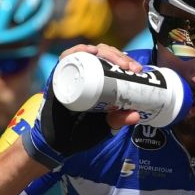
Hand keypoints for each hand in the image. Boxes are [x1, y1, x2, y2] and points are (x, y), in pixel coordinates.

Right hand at [22, 44, 141, 168]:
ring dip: (103, 52)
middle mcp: (84, 73)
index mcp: (97, 81)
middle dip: (118, 56)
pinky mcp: (58, 76)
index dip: (125, 61)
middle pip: (102, 54)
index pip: (112, 62)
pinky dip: (78, 51)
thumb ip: (118, 120)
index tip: (137, 69)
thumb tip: (136, 115)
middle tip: (129, 67)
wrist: (57, 142)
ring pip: (88, 53)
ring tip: (115, 61)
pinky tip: (91, 51)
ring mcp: (71, 73)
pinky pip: (67, 58)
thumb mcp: (105, 125)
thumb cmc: (81, 131)